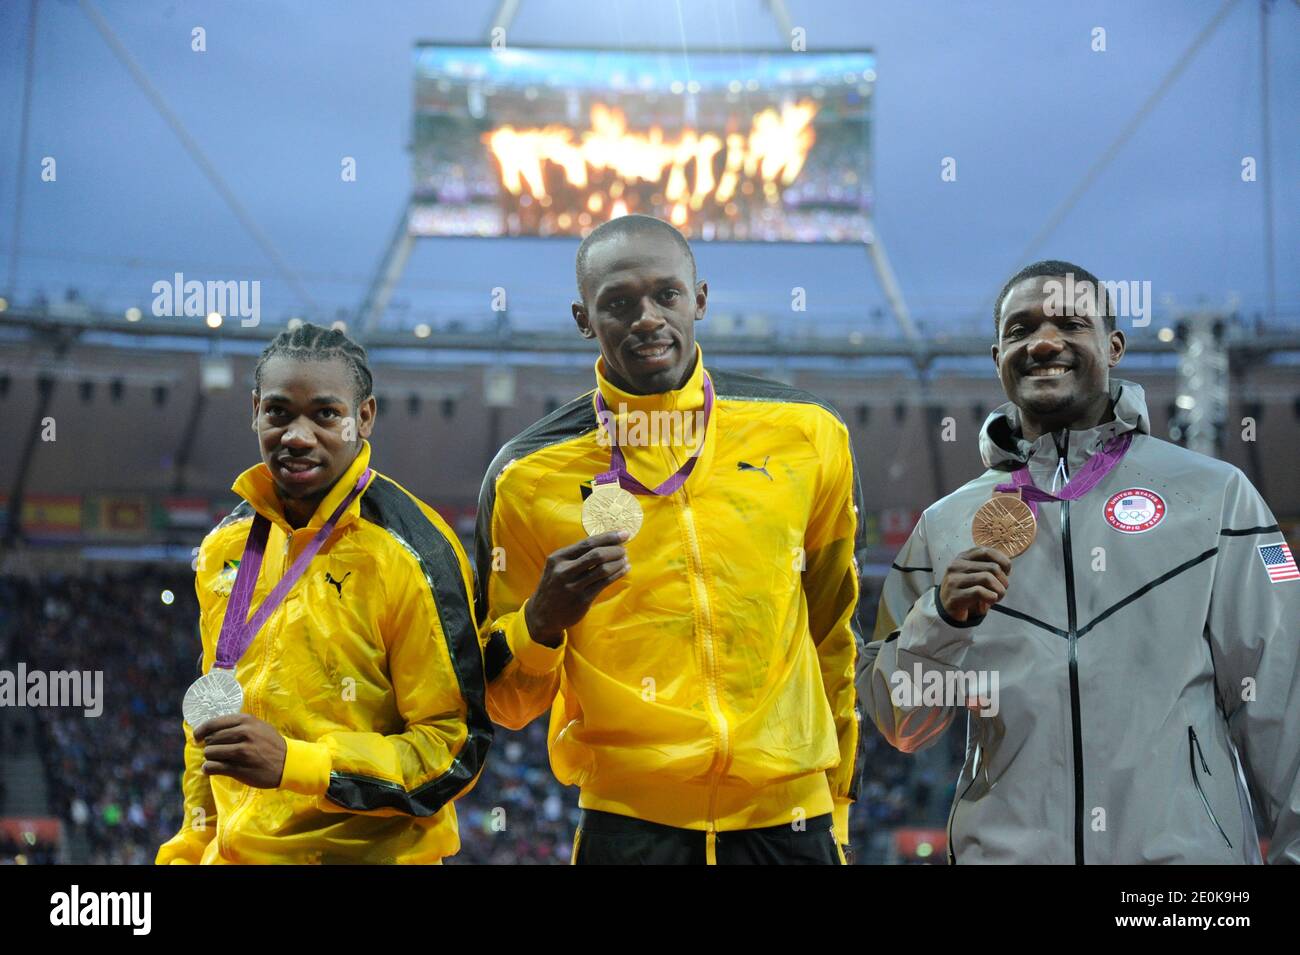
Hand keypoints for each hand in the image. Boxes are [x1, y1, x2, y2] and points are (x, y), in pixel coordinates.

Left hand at [194, 713, 287, 788]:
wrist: (288, 763)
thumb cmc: (271, 744)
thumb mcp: (259, 726)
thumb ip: (239, 725)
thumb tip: (213, 730)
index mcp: (246, 721)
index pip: (213, 723)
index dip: (201, 730)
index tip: (198, 737)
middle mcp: (243, 734)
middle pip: (210, 739)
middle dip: (210, 746)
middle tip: (217, 751)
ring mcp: (240, 752)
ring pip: (209, 753)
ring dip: (210, 758)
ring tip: (218, 760)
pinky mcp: (238, 768)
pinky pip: (212, 767)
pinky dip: (208, 769)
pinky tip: (213, 769)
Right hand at [525, 531, 629, 646]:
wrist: (543, 614)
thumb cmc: (555, 586)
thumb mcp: (557, 567)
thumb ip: (575, 555)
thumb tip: (605, 542)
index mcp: (558, 558)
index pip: (587, 543)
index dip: (608, 537)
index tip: (624, 533)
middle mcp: (564, 571)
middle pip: (596, 555)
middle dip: (615, 550)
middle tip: (624, 549)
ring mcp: (573, 586)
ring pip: (603, 570)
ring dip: (618, 562)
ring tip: (625, 559)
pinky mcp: (582, 600)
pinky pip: (604, 583)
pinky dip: (617, 574)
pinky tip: (623, 570)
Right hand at [938, 547, 1011, 621]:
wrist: (947, 607)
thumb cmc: (966, 589)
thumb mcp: (974, 573)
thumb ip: (987, 566)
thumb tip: (1007, 566)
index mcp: (963, 557)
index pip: (987, 551)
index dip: (1003, 561)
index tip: (1007, 572)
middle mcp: (956, 565)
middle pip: (992, 567)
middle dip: (1004, 581)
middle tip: (1002, 590)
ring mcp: (954, 580)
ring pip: (987, 578)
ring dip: (999, 590)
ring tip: (997, 597)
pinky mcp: (955, 596)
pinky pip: (980, 592)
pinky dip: (991, 597)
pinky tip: (990, 601)